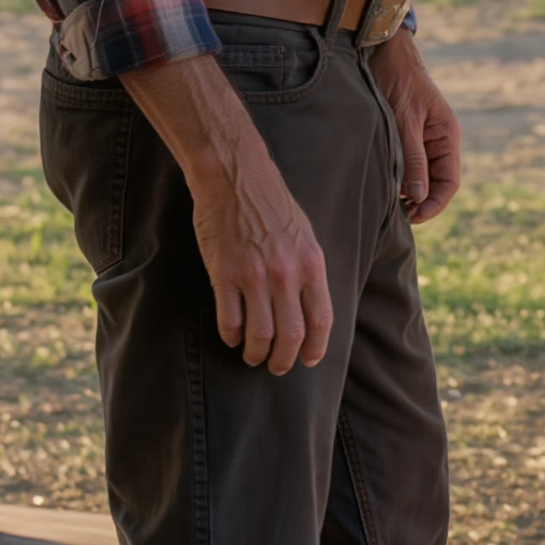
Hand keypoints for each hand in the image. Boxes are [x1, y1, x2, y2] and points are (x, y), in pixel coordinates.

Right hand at [121, 51, 333, 374]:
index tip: (308, 360)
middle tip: (277, 367)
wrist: (236, 177)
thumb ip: (308, 271)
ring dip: (256, 354)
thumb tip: (310, 309)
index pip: (321, 319)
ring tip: (253, 356)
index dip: (316, 348)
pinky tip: (233, 336)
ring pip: (260, 335)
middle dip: (284, 360)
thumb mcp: (305, 235)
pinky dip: (232, 337)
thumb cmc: (272, 205)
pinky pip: (230, 321)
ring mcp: (254, 275)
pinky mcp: (224, 274)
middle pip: (290, 336)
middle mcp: (286, 273)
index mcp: (312, 263)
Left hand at [370, 29, 462, 222]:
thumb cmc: (398, 81)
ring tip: (390, 203)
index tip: (413, 218)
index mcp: (447, 136)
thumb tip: (419, 197)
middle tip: (397, 215)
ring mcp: (425, 137)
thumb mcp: (405, 122)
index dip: (434, 204)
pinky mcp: (409, 134)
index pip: (449, 182)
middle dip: (422, 202)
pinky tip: (386, 184)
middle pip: (437, 182)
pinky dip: (401, 178)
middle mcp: (440, 140)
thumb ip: (413, 160)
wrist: (385, 53)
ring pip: (422, 175)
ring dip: (410, 192)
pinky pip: (410, 164)